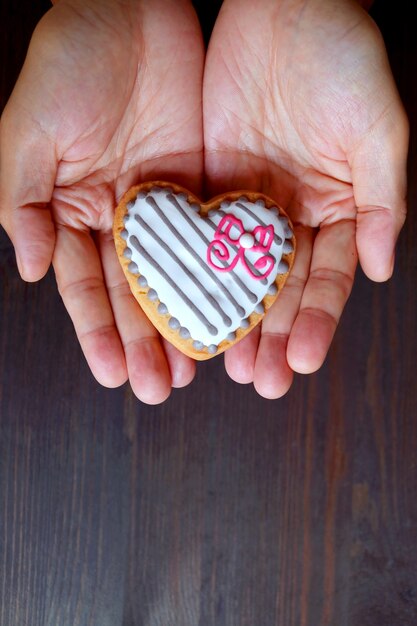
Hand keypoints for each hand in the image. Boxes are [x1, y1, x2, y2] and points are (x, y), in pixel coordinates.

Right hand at [0, 0, 203, 402]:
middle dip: (146, 342)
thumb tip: (34, 272)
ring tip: (197, 369)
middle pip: (136, 293)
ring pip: (179, 277)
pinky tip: (230, 312)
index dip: (99, 332)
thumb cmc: (68, 64)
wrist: (130, 10)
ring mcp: (166, 207)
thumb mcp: (30, 134)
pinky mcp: (204, 187)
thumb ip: (27, 204)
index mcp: (76, 212)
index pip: (88, 286)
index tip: (113, 375)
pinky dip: (221, 278)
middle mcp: (123, 218)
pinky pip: (214, 240)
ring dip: (186, 323)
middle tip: (159, 389)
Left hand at [203, 0, 407, 397]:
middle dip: (271, 335)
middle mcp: (292, 214)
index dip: (316, 320)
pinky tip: (184, 310)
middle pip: (280, 288)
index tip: (301, 360)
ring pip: (236, 274)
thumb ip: (381, 201)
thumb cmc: (344, 58)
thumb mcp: (378, 127)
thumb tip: (381, 269)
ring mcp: (247, 204)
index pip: (328, 277)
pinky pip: (198, 236)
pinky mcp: (208, 185)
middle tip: (260, 382)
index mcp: (337, 208)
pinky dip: (192, 274)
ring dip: (231, 319)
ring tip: (223, 365)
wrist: (284, 6)